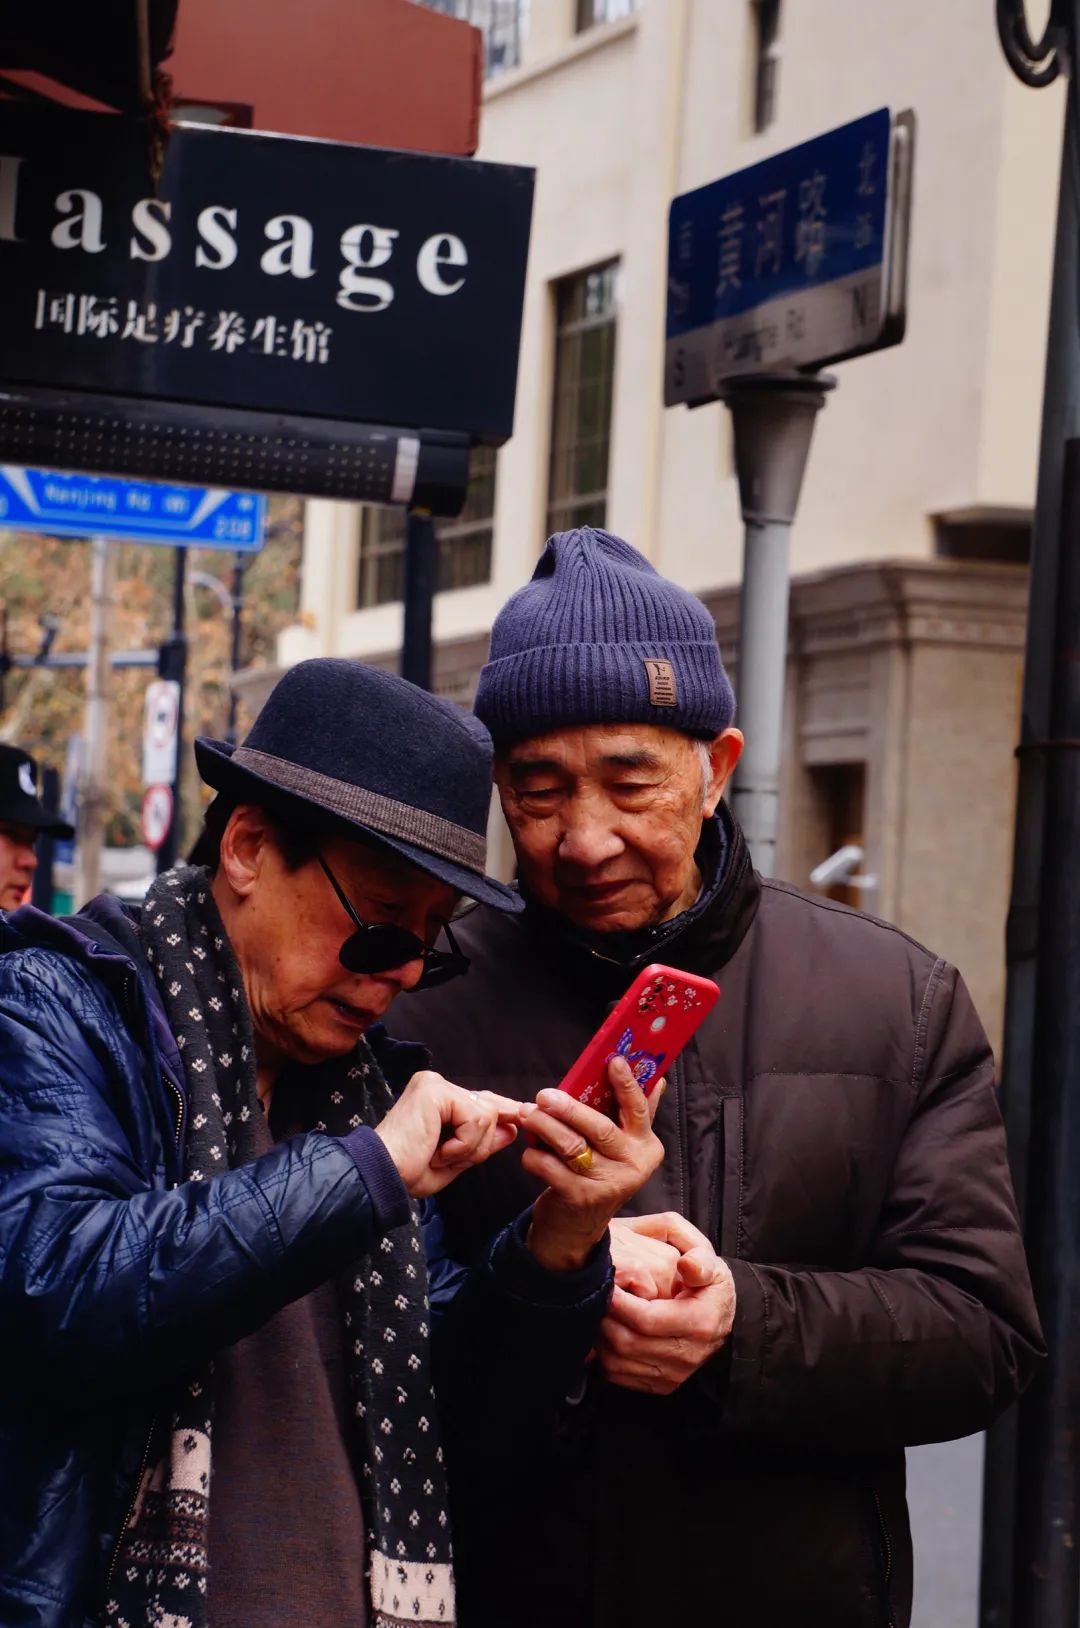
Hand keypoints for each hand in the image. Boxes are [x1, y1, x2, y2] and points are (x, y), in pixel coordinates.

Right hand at [375, 1070, 524, 1197]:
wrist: (382, 1177)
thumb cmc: (409, 1171)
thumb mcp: (456, 1159)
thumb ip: (483, 1141)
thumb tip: (513, 1126)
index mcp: (438, 1098)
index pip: (481, 1101)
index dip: (503, 1113)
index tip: (521, 1119)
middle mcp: (436, 1085)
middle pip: (489, 1109)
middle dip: (479, 1143)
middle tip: (445, 1158)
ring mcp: (435, 1084)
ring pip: (487, 1115)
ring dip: (469, 1147)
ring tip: (439, 1156)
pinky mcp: (435, 1091)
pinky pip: (475, 1118)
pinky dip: (463, 1144)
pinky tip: (438, 1151)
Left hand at [521, 1056, 664, 1273]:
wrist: (578, 1226)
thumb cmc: (598, 1172)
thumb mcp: (621, 1146)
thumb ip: (634, 1112)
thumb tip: (656, 1077)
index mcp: (646, 1146)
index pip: (639, 1109)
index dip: (626, 1084)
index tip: (613, 1060)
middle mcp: (632, 1166)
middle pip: (598, 1127)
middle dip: (568, 1108)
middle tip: (544, 1095)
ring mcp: (607, 1185)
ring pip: (571, 1145)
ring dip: (544, 1127)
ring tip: (527, 1114)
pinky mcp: (580, 1198)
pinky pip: (549, 1166)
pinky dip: (533, 1155)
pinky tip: (529, 1149)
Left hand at [598, 1213, 735, 1393]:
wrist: (721, 1321)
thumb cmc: (710, 1290)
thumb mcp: (713, 1268)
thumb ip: (701, 1261)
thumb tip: (687, 1265)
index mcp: (699, 1323)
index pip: (647, 1319)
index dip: (620, 1304)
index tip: (606, 1286)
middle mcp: (687, 1355)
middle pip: (628, 1343)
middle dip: (604, 1320)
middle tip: (595, 1298)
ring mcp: (674, 1374)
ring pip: (618, 1363)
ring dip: (600, 1338)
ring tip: (597, 1313)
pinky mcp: (661, 1386)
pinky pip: (619, 1376)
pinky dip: (604, 1355)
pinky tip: (605, 1333)